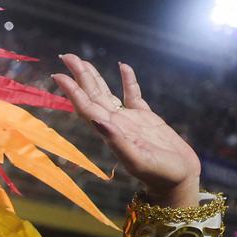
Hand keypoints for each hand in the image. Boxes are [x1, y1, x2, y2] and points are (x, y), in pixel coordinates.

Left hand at [53, 54, 200, 207]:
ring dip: (94, 77)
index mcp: (110, 131)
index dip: (72, 91)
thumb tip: (98, 121)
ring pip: (107, 93)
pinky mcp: (146, 118)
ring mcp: (129, 120)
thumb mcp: (138, 160)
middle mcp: (115, 123)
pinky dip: (128, 80)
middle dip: (79, 76)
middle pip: (92, 95)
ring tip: (82, 61)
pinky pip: (132, 95)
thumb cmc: (159, 175)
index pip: (86, 106)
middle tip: (66, 56)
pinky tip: (122, 66)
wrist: (178, 180)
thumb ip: (117, 141)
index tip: (58, 74)